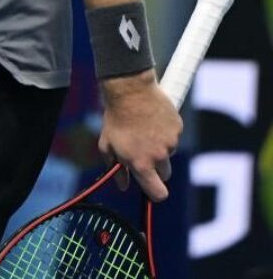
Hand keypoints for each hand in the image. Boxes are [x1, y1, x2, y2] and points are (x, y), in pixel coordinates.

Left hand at [99, 71, 182, 200]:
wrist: (130, 91)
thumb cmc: (116, 118)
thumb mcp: (107, 145)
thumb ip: (116, 168)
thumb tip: (123, 186)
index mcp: (141, 164)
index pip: (157, 192)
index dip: (156, 194)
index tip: (152, 190)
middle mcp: (159, 156)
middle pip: (165, 174)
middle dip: (156, 168)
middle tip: (143, 152)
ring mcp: (171, 142)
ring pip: (169, 153)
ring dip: (159, 147)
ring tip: (143, 129)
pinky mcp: (178, 129)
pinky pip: (174, 137)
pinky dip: (165, 132)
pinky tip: (152, 119)